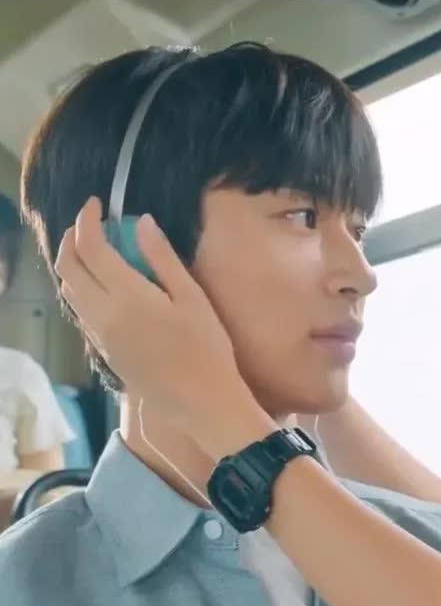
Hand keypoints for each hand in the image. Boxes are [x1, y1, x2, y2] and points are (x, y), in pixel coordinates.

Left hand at [55, 197, 275, 455]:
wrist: (200, 400)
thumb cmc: (206, 348)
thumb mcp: (193, 298)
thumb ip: (163, 259)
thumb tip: (142, 222)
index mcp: (127, 296)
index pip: (90, 247)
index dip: (87, 220)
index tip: (97, 204)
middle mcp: (103, 313)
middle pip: (68, 267)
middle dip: (72, 238)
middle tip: (89, 223)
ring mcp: (100, 334)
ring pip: (68, 290)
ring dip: (72, 263)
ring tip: (92, 249)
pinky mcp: (104, 350)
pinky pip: (79, 310)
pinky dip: (80, 287)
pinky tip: (101, 284)